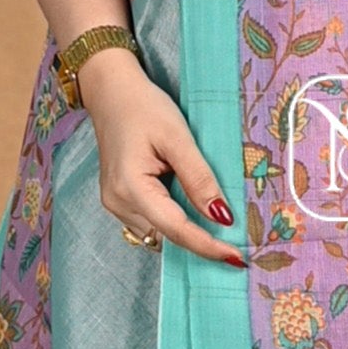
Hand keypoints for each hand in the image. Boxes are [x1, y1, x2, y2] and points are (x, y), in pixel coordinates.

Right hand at [76, 45, 245, 263]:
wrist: (111, 92)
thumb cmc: (144, 108)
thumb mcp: (178, 138)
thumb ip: (200, 179)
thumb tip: (222, 218)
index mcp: (130, 188)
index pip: (176, 229)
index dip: (207, 245)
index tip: (236, 257)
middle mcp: (118, 203)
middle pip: (166, 237)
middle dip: (199, 242)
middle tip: (235, 245)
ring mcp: (115, 204)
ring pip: (158, 233)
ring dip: (186, 231)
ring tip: (217, 224)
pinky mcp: (119, 200)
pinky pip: (151, 222)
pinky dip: (174, 221)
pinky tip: (193, 210)